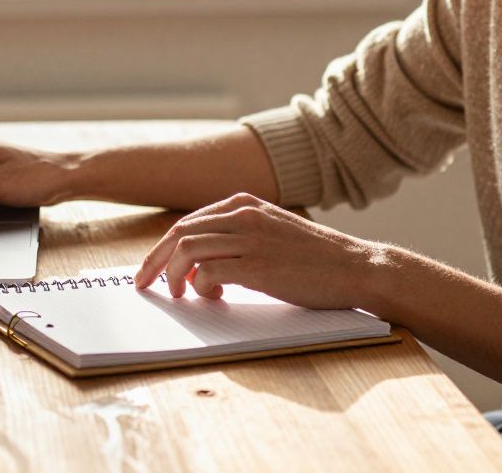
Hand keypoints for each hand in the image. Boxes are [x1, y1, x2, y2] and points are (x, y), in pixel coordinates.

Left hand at [133, 193, 379, 309]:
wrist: (356, 267)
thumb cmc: (315, 257)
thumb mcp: (272, 231)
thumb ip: (238, 236)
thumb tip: (199, 261)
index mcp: (244, 204)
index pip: (187, 222)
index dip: (162, 248)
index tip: (150, 269)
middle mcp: (243, 215)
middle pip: (179, 233)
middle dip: (155, 261)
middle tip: (144, 284)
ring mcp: (250, 238)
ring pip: (187, 250)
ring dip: (174, 276)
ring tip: (179, 294)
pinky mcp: (258, 265)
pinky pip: (208, 272)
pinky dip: (201, 286)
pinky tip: (213, 296)